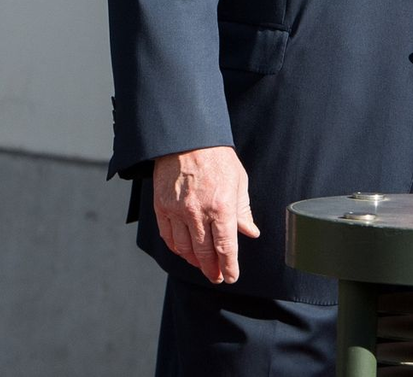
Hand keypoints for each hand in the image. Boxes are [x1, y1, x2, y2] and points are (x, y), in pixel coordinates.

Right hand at [153, 146, 259, 284]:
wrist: (188, 136)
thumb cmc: (216, 155)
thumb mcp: (238, 179)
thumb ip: (243, 209)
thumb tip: (251, 232)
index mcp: (221, 206)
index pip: (226, 247)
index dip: (229, 266)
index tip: (231, 277)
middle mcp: (198, 212)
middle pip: (204, 253)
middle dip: (212, 269)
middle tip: (216, 276)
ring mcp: (177, 210)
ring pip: (185, 249)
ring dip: (194, 262)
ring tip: (202, 266)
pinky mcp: (162, 206)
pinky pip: (168, 237)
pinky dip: (176, 248)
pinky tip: (183, 251)